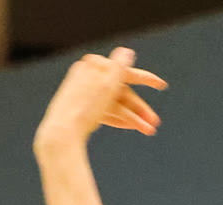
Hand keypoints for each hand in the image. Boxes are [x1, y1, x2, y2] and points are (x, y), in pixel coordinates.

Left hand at [34, 46, 166, 152]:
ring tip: (148, 130)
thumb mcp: (106, 85)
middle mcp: (89, 77)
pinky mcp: (80, 109)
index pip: (126, 71)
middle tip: (155, 123)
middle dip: (140, 108)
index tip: (163, 86)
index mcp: (95, 65)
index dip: (147, 79)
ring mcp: (84, 94)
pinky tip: (130, 126)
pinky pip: (104, 112)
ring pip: (114, 104)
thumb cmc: (83, 110)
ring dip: (133, 117)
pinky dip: (117, 119)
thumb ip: (119, 66)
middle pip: (121, 92)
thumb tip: (127, 52)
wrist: (60, 134)